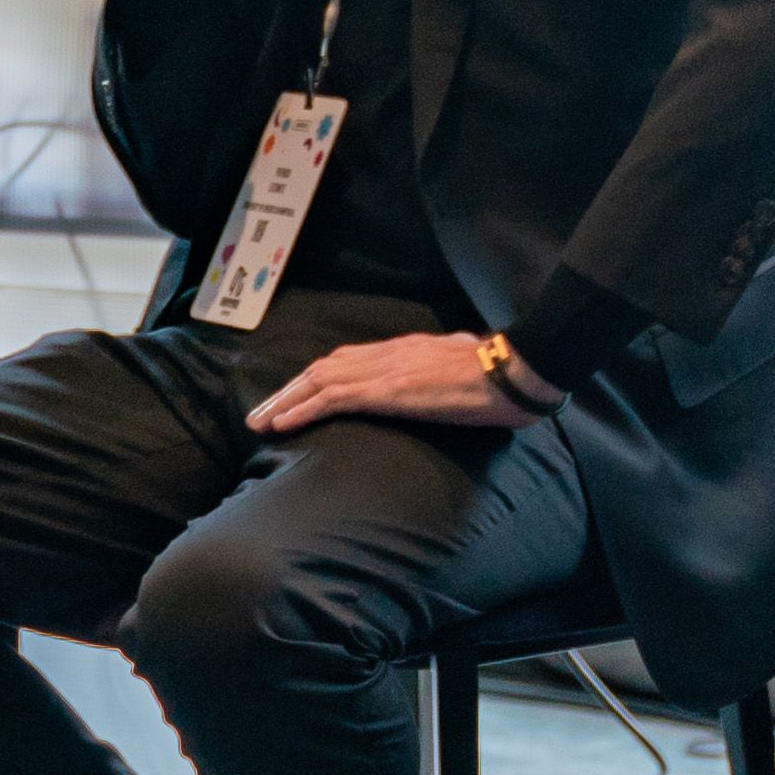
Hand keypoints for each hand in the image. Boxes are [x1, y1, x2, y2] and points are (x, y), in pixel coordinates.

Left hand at [244, 330, 543, 436]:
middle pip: (323, 368)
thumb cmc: (501, 374)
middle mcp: (387, 354)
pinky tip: (281, 424)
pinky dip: (302, 410)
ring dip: (284, 401)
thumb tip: (442, 381)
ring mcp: (385, 370)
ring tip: (259, 421)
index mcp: (405, 349)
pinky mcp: (387, 390)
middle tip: (260, 413)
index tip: (294, 396)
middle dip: (288, 391)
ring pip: (319, 380)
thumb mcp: (463, 364)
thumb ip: (443, 371)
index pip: (347, 360)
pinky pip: (333, 398)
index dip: (315, 379)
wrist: (514, 370)